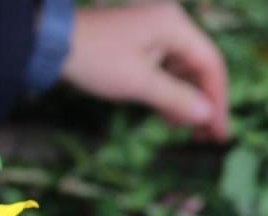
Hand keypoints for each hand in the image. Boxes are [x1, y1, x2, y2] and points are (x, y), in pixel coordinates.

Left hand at [61, 2, 229, 140]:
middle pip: (199, 68)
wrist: (49, 44)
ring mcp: (153, 35)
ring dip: (186, 102)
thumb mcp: (138, 83)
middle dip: (203, 103)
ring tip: (188, 133)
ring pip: (181, 72)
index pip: (210, 64)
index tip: (218, 131)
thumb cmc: (94, 58)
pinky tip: (168, 118)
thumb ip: (176, 99)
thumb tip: (207, 116)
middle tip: (207, 138)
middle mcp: (168, 25)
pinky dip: (167, 94)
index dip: (218, 100)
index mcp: (174, 26)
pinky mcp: (138, 46)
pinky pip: (163, 72)